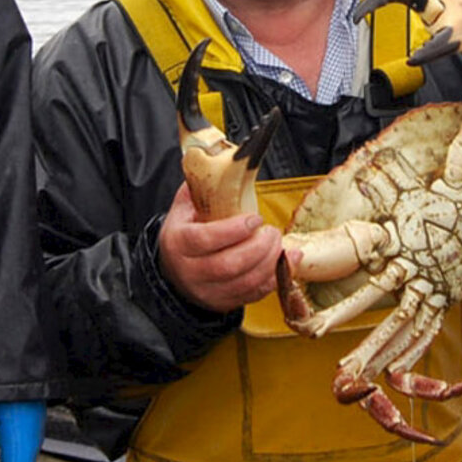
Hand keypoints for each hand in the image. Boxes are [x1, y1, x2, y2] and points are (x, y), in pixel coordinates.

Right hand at [157, 180, 282, 311]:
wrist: (173, 273)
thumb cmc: (183, 235)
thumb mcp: (183, 210)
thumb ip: (198, 188)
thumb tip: (215, 159)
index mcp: (179, 243)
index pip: (205, 239)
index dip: (233, 230)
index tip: (255, 219)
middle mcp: (191, 270)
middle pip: (229, 264)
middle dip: (258, 247)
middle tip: (272, 232)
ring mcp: (208, 291)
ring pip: (244, 282)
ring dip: (269, 262)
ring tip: (280, 243)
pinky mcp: (225, 302)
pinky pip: (254, 294)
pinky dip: (274, 278)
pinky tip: (287, 260)